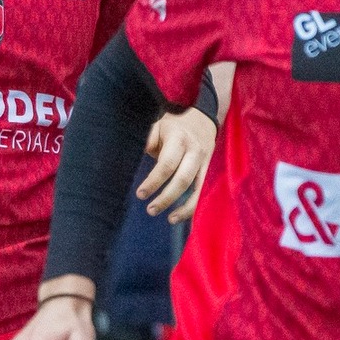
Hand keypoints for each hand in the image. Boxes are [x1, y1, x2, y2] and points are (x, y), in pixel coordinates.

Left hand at [141, 108, 214, 222]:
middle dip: (166, 197)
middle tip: (150, 210)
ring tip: (170, 219)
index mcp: (178, 140)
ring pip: (198, 188)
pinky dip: (195, 205)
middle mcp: (194, 151)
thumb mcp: (158, 128)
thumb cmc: (173, 127)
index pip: (166, 165)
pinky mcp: (210, 171)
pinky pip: (204, 191)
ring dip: (185, 207)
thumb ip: (146, 142)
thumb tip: (129, 158)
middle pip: (183, 179)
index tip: (140, 195)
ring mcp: (205, 162)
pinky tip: (183, 215)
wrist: (202, 119)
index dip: (154, 181)